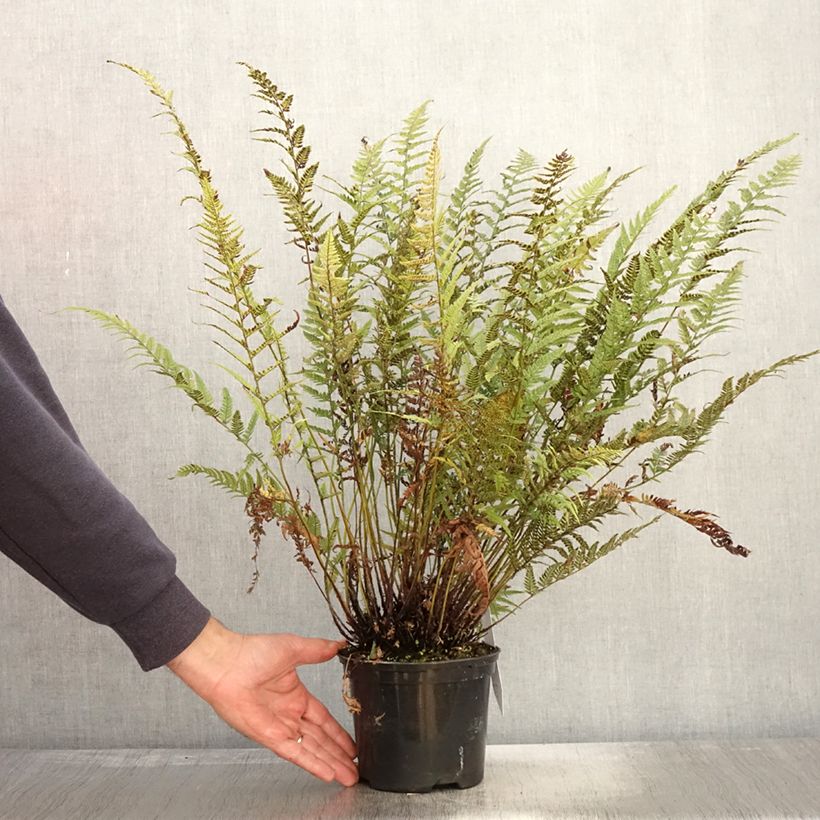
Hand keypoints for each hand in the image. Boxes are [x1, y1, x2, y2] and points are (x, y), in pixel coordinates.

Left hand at [166, 617, 357, 786]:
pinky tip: (327, 773)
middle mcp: (289, 714)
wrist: (226, 664)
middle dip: (339, 755)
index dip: (339, 733)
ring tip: (348, 776)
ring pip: (312, 749)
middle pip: (321, 740)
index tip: (352, 744)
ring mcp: (280, 727)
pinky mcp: (269, 736)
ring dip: (331, 763)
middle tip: (355, 769)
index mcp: (296, 696)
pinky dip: (311, 763)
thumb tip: (338, 645)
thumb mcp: (292, 647)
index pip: (323, 720)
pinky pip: (295, 753)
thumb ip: (317, 650)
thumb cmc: (251, 652)